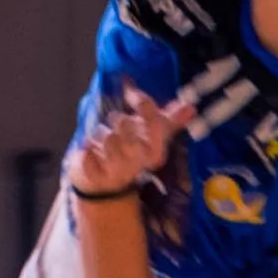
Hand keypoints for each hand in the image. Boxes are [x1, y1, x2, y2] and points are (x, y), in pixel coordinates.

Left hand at [67, 85, 191, 198]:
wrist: (106, 185)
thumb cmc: (130, 153)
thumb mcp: (150, 137)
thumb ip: (169, 120)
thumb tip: (191, 106)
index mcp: (154, 153)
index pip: (155, 122)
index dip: (142, 103)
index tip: (131, 92)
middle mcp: (138, 162)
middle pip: (126, 125)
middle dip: (120, 121)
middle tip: (117, 125)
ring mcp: (115, 170)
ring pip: (106, 136)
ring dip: (100, 134)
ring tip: (103, 142)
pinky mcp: (93, 175)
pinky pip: (87, 151)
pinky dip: (86, 148)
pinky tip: (89, 151)